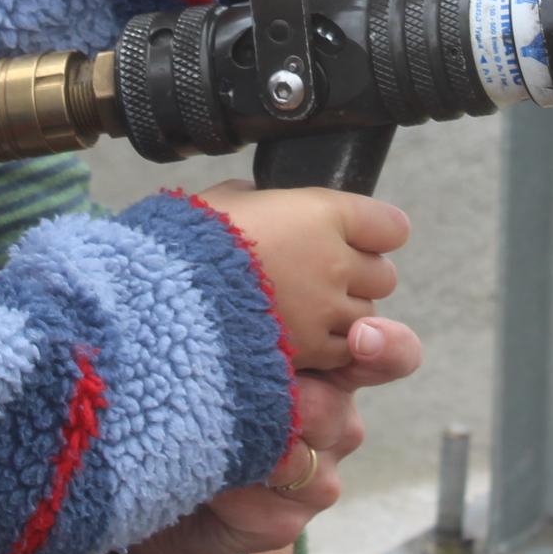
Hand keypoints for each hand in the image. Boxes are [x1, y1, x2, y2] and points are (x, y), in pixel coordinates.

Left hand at [119, 315, 423, 553]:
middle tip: (236, 396)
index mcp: (331, 366)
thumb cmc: (196, 392)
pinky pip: (268, 506)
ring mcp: (320, 474)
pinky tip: (206, 481)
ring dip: (248, 447)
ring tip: (203, 436)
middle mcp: (337, 419)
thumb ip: (248, 325)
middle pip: (332, 407)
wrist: (165, 477)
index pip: (390, 353)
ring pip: (301, 459)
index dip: (385, 345)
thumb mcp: (220, 346)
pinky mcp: (290, 521)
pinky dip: (229, 489)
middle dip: (282, 402)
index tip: (361, 336)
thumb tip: (246, 293)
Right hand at [198, 184, 406, 371]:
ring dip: (343, 314)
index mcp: (322, 213)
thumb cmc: (188, 242)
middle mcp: (334, 261)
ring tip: (304, 310)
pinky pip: (342, 352)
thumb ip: (260, 201)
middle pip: (382, 275)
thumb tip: (262, 201)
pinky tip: (295, 336)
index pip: (389, 226)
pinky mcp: (310, 351)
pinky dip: (328, 348)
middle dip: (358, 277)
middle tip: (322, 278)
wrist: (163, 297)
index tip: (358, 237)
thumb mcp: (226, 201)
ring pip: (367, 316)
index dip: (373, 233)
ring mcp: (325, 310)